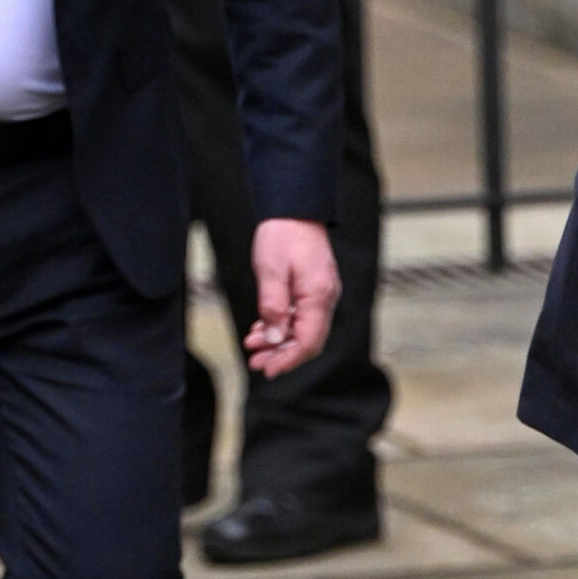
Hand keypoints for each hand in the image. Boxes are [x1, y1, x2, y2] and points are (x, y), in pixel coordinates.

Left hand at [246, 220, 339, 378]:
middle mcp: (325, 298)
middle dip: (281, 355)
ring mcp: (321, 294)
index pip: (309, 341)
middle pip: (308, 340)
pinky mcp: (313, 289)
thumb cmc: (283, 236)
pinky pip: (300, 316)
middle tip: (256, 363)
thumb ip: (273, 307)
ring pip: (303, 329)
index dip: (288, 359)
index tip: (268, 370)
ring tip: (252, 346)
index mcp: (318, 296)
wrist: (295, 209)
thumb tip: (274, 338)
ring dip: (278, 341)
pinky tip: (262, 328)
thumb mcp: (271, 271)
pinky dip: (281, 326)